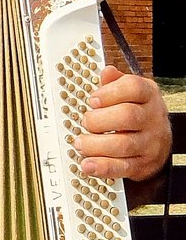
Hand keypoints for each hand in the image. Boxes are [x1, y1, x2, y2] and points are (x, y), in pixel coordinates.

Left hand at [75, 65, 171, 180]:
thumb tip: (106, 72)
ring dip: (97, 145)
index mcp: (148, 95)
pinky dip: (103, 167)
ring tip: (81, 143)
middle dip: (100, 120)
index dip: (110, 93)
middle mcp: (152, 118)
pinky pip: (123, 167)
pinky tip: (88, 164)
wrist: (159, 138)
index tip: (92, 100)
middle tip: (85, 122)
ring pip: (124, 144)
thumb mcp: (129, 92)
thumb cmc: (137, 110)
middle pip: (128, 116)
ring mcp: (150, 142)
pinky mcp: (144, 164)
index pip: (133, 88)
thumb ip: (114, 82)